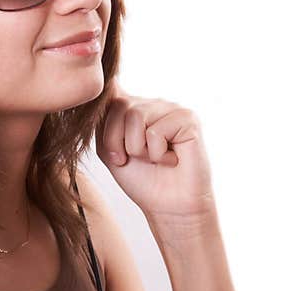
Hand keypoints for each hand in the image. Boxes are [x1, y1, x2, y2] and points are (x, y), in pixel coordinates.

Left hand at [95, 78, 216, 221]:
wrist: (168, 207)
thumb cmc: (141, 180)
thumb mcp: (109, 148)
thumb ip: (102, 119)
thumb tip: (109, 83)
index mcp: (133, 107)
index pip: (109, 93)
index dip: (107, 122)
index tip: (116, 151)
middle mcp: (152, 103)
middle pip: (118, 106)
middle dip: (119, 142)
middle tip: (136, 159)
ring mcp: (171, 108)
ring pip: (135, 116)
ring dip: (138, 149)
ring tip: (154, 158)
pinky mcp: (188, 118)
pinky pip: (155, 131)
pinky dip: (158, 154)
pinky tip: (171, 159)